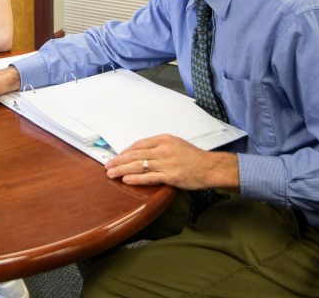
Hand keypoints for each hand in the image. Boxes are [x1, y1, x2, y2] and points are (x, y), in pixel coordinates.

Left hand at [105, 133, 238, 190]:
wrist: (210, 167)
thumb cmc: (194, 157)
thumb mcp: (176, 144)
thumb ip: (159, 146)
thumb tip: (142, 152)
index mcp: (164, 139)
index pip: (139, 144)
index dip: (125, 151)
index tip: (117, 156)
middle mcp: (163, 149)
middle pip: (135, 154)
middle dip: (119, 160)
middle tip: (108, 165)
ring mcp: (166, 163)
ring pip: (139, 166)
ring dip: (122, 169)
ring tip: (111, 173)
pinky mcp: (170, 176)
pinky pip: (149, 177)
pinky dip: (136, 178)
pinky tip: (126, 179)